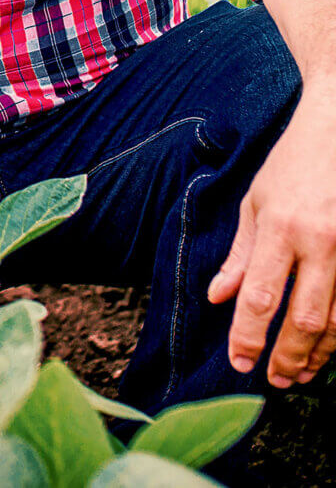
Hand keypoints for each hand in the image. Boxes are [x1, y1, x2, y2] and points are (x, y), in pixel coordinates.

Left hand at [208, 96, 335, 386]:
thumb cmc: (292, 162)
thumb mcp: (256, 200)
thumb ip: (239, 254)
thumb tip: (217, 298)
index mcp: (280, 226)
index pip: (259, 297)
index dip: (247, 337)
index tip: (239, 361)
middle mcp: (318, 241)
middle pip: (303, 318)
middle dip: (287, 357)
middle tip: (274, 379)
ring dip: (319, 354)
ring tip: (301, 372)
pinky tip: (329, 344)